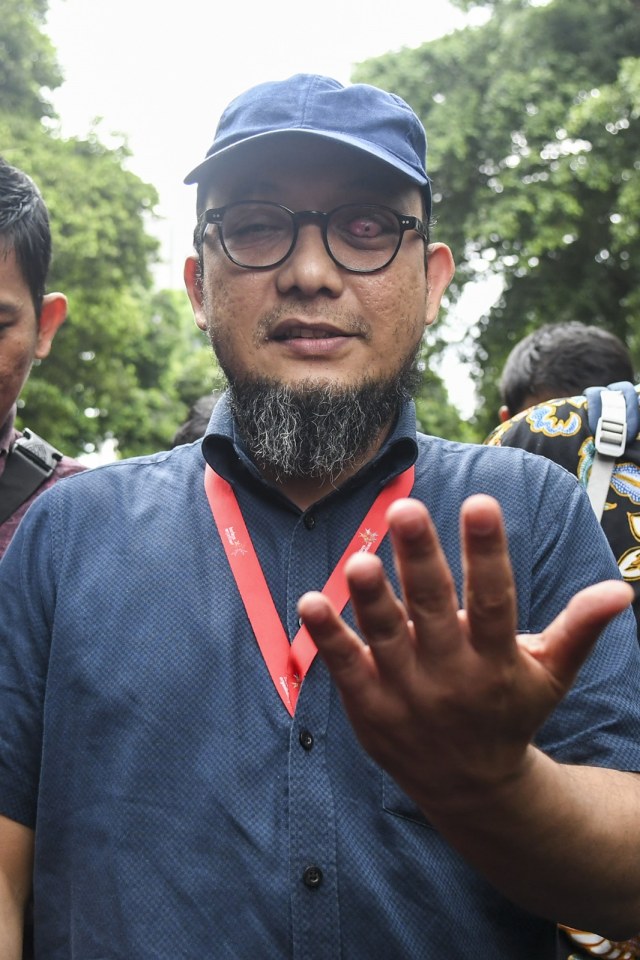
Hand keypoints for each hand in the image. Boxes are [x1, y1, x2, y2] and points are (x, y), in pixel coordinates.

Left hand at [298, 495, 631, 816]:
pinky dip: (328, 637)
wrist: (471, 790)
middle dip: (421, 560)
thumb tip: (622, 589)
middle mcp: (451, 676)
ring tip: (359, 560)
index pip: (494, 600)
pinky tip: (309, 602)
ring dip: (371, 599)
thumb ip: (578, 629)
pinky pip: (346, 668)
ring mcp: (406, 694)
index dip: (488, 553)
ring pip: (385, 638)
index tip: (480, 504)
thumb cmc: (511, 714)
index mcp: (497, 661)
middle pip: (433, 611)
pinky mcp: (370, 707)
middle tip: (406, 510)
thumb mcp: (549, 675)